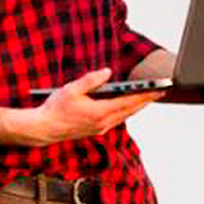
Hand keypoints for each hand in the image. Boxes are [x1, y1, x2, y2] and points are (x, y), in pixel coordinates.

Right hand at [10, 68, 161, 145]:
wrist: (44, 129)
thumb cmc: (55, 108)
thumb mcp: (72, 89)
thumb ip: (91, 80)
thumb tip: (108, 72)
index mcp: (100, 112)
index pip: (129, 102)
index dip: (146, 95)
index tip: (159, 89)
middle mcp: (103, 123)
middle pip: (131, 110)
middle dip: (146, 100)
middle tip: (160, 91)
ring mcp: (100, 128)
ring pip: (125, 116)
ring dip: (137, 106)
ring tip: (148, 97)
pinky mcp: (96, 130)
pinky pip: (117, 119)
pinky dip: (126, 111)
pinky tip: (127, 105)